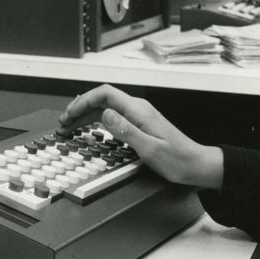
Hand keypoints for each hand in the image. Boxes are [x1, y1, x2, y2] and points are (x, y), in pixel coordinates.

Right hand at [58, 85, 222, 189]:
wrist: (197, 165)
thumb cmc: (178, 159)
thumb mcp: (150, 148)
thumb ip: (126, 130)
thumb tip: (104, 114)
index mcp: (139, 110)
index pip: (105, 94)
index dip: (84, 101)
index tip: (71, 114)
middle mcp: (137, 109)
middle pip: (102, 99)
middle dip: (79, 108)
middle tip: (63, 122)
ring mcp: (138, 115)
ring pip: (105, 108)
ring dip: (85, 115)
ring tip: (70, 126)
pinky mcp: (138, 124)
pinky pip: (112, 117)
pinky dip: (96, 121)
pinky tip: (88, 128)